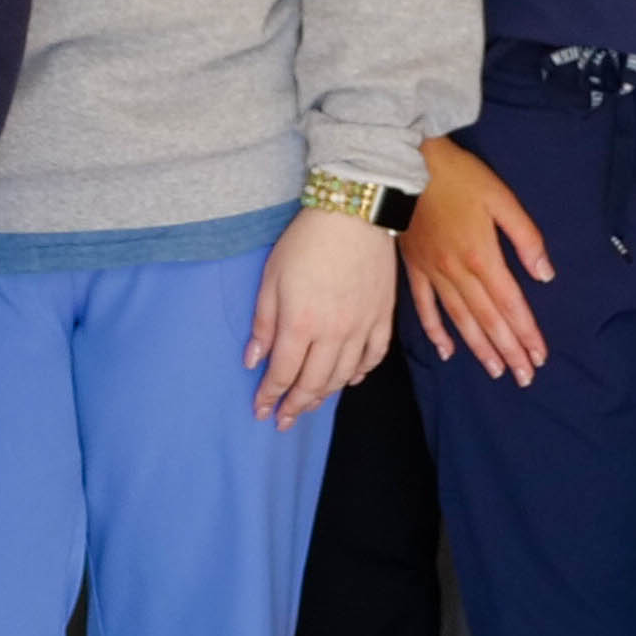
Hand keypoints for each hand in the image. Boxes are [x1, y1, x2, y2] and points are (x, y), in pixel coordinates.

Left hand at [246, 207, 394, 427]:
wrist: (353, 215)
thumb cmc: (305, 242)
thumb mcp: (271, 278)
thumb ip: (263, 323)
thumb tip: (253, 361)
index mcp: (301, 324)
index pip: (283, 373)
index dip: (269, 395)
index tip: (260, 410)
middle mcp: (333, 334)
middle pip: (313, 383)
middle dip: (295, 406)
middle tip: (282, 420)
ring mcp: (361, 328)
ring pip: (342, 376)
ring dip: (323, 396)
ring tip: (309, 406)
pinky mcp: (382, 318)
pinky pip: (373, 358)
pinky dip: (360, 374)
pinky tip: (348, 380)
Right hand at [399, 136, 553, 385]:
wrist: (403, 164)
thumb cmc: (457, 176)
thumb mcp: (500, 198)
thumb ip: (525, 238)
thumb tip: (545, 275)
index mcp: (483, 257)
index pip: (511, 304)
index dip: (527, 333)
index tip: (540, 357)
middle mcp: (458, 273)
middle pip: (488, 319)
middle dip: (509, 350)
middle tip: (525, 378)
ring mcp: (433, 273)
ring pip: (460, 320)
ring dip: (480, 348)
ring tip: (497, 372)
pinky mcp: (414, 268)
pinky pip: (425, 307)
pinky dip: (436, 331)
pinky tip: (447, 352)